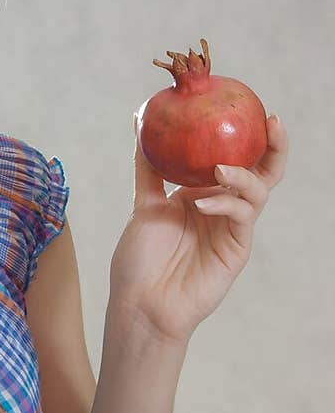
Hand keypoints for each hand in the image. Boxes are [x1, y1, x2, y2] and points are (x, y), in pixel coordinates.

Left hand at [107, 113, 288, 346]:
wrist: (140, 303)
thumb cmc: (140, 261)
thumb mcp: (143, 205)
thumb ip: (148, 169)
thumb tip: (139, 124)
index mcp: (203, 195)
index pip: (234, 160)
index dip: (247, 137)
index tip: (249, 109)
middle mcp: (222, 209)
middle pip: (261, 173)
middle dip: (273, 148)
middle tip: (271, 123)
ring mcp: (232, 229)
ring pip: (257, 192)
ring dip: (242, 175)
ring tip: (220, 168)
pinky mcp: (236, 250)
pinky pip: (241, 217)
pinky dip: (225, 204)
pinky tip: (203, 203)